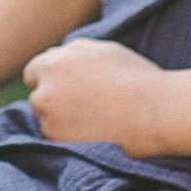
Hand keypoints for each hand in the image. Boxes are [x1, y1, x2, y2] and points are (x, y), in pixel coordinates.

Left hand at [24, 37, 182, 154]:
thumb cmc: (137, 79)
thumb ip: (74, 53)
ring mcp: (48, 115)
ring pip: (44, 120)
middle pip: (37, 97)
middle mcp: (46, 87)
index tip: (64, 90)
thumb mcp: (103, 51)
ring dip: (59, 122)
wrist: (157, 112)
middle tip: (83, 109)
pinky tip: (93, 135)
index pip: (34, 72)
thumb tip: (57, 57)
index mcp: (56, 61)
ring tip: (94, 122)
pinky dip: (68, 139)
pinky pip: (54, 140)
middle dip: (53, 101)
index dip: (49, 80)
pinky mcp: (56, 140)